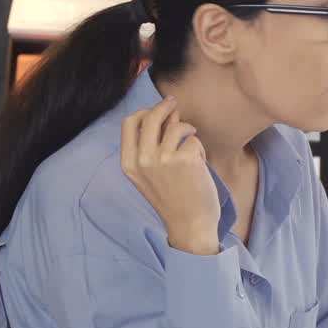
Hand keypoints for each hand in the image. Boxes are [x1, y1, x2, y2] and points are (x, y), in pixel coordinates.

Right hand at [120, 96, 220, 254]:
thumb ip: (154, 144)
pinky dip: (199, 148)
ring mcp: (162, 159)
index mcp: (129, 163)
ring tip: (193, 149)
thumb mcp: (152, 173)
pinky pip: (193, 139)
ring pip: (176, 126)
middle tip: (174, 103)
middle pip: (150, 117)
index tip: (156, 109)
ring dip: (187, 131)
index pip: (129, 123)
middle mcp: (142, 160)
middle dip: (164, 106)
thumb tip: (167, 112)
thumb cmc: (173, 198)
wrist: (190, 224)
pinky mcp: (184, 158)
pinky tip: (199, 165)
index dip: (144, 112)